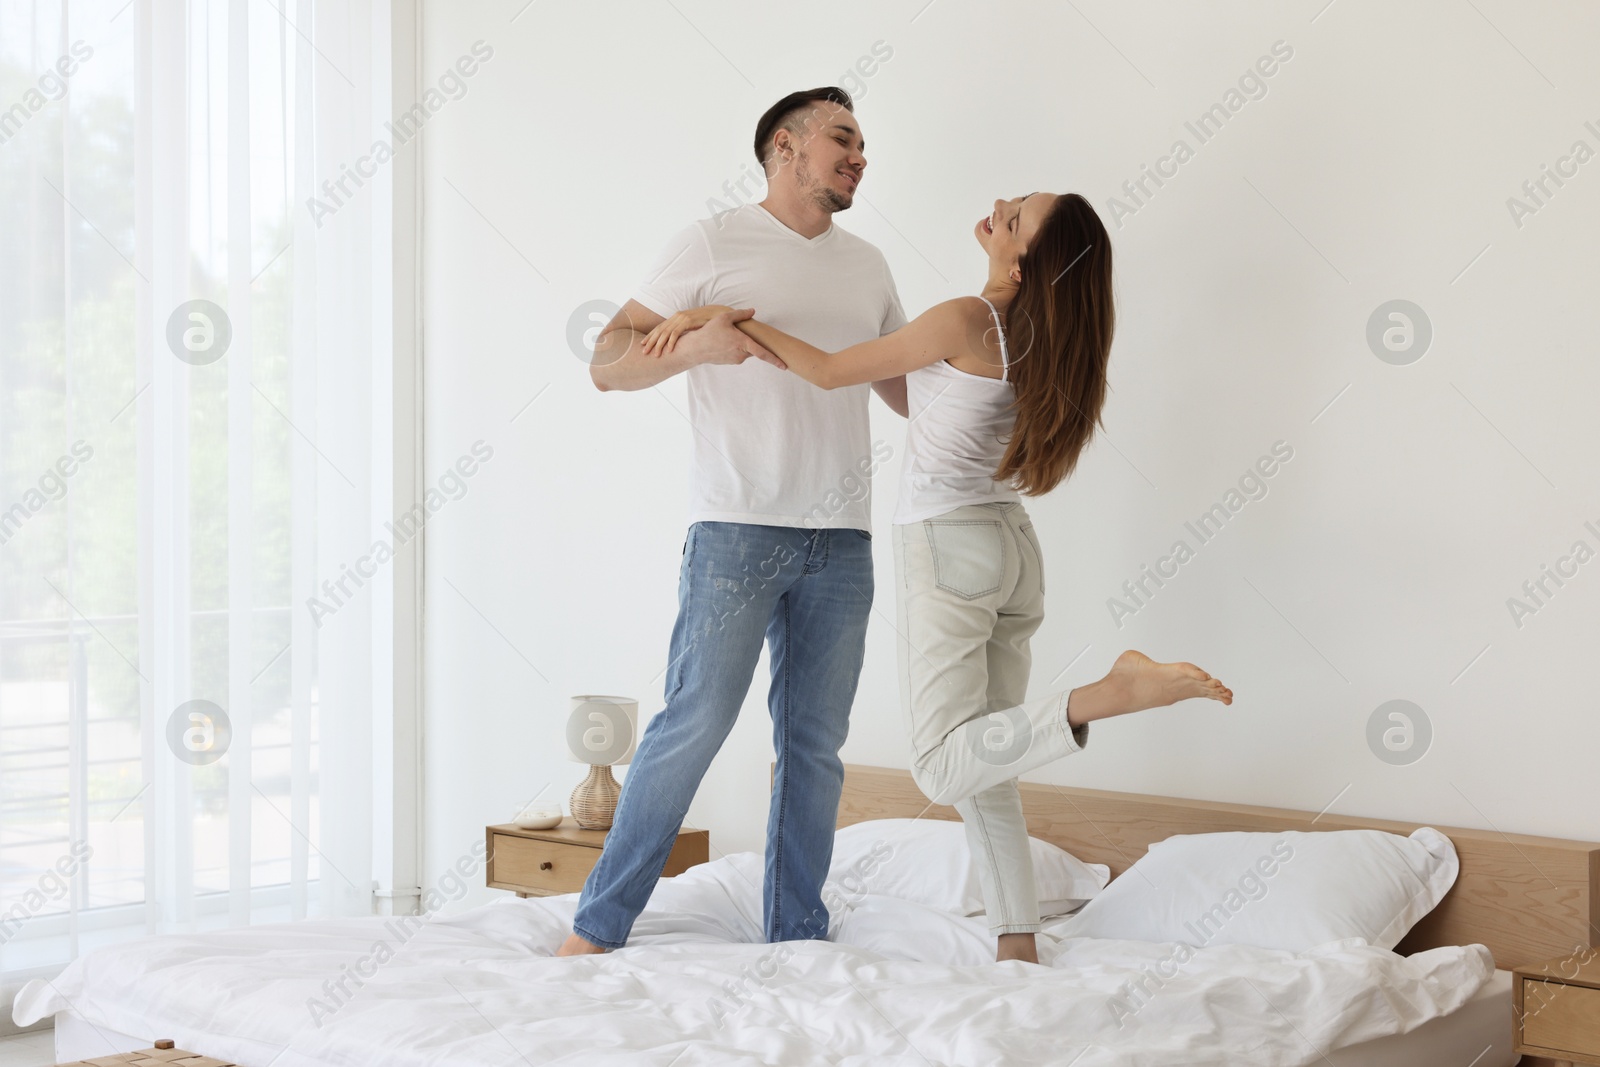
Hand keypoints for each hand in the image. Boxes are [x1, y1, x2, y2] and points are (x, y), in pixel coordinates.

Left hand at [642, 305, 736, 355]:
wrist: (720, 314)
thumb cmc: (708, 322)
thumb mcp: (693, 326)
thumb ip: (685, 332)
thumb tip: (678, 342)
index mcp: (676, 317)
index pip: (660, 328)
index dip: (650, 336)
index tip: (643, 345)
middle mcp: (677, 316)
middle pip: (660, 330)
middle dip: (650, 341)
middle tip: (643, 352)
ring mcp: (682, 318)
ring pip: (666, 332)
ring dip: (659, 344)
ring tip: (655, 354)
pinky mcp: (688, 321)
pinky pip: (677, 332)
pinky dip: (671, 342)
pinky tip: (668, 350)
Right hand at [658, 308, 786, 369]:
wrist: (695, 349)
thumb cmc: (709, 332)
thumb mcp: (724, 318)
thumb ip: (740, 314)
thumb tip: (752, 311)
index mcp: (743, 343)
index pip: (763, 353)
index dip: (775, 359)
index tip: (784, 366)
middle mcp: (741, 354)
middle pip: (753, 347)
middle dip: (749, 340)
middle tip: (736, 333)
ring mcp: (735, 360)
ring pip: (744, 350)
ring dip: (739, 343)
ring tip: (724, 337)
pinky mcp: (730, 362)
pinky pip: (737, 353)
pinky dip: (733, 347)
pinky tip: (722, 342)